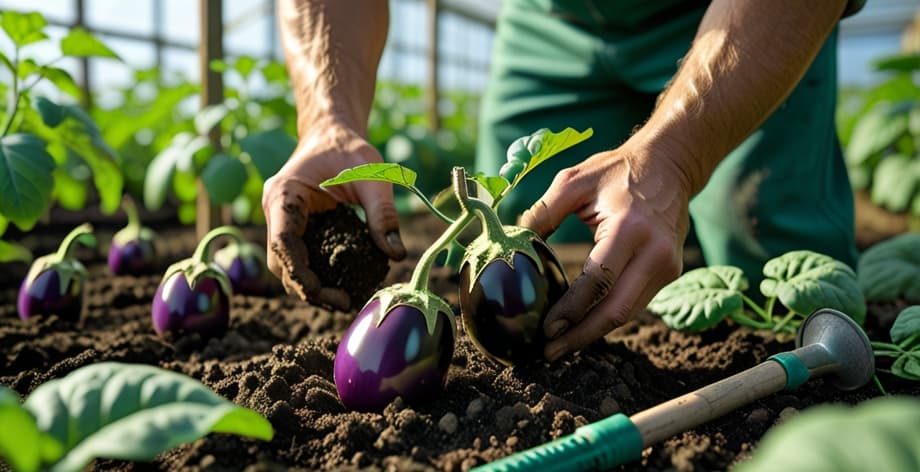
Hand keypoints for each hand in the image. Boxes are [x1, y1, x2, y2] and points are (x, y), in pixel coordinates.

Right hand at [262, 123, 405, 308]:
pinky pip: (301, 258)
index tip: (324, 293)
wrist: (334, 134)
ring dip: (312, 286)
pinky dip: (317, 275)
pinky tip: (343, 284)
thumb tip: (396, 254)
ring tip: (346, 298)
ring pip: (287, 266)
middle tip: (345, 301)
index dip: (299, 273)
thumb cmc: (350, 149)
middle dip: (308, 288)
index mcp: (284, 195)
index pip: (282, 243)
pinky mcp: (295, 229)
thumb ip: (383, 213)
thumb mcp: (373, 176)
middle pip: (281, 263)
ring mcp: (281, 221)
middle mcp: (275, 211)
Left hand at [520, 143, 690, 361]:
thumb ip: (543, 212)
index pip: (598, 281)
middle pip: (616, 310)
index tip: (546, 329)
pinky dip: (607, 317)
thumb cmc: (616, 171)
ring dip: (593, 333)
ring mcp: (667, 266)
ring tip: (561, 346)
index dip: (571, 310)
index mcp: (629, 229)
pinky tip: (583, 325)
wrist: (670, 165)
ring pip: (627, 313)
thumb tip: (515, 245)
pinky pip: (634, 303)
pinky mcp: (669, 272)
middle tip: (550, 353)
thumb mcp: (574, 181)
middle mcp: (655, 253)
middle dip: (581, 336)